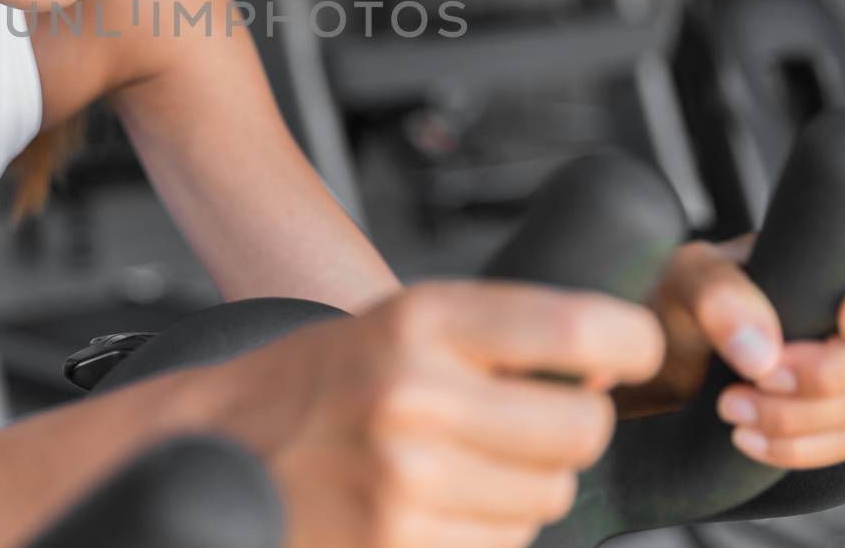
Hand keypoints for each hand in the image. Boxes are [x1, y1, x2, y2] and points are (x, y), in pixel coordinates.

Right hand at [211, 280, 663, 547]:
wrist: (212, 447)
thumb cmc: (316, 383)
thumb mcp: (400, 323)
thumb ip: (498, 335)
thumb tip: (610, 366)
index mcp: (420, 319)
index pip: (578, 328)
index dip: (632, 344)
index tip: (632, 355)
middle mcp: (416, 394)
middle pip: (582, 426)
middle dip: (570, 428)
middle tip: (525, 421)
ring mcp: (407, 480)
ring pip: (550, 495)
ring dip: (526, 486)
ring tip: (460, 464)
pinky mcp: (400, 545)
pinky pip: (504, 547)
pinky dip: (486, 532)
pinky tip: (434, 505)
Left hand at [616, 219, 844, 468]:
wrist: (659, 353)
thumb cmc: (680, 296)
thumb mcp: (686, 277)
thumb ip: (719, 296)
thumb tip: (763, 353)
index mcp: (843, 252)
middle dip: (830, 372)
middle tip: (759, 376)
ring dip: (805, 417)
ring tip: (731, 407)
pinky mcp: (844, 412)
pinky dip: (801, 448)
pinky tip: (748, 439)